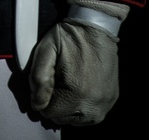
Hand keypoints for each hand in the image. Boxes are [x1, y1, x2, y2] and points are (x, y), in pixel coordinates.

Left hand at [27, 0, 125, 126]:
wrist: (96, 27)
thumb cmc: (69, 37)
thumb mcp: (46, 50)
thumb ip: (38, 79)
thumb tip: (37, 104)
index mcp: (76, 92)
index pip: (49, 113)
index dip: (43, 98)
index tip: (47, 83)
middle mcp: (93, 103)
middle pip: (63, 118)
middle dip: (56, 104)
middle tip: (57, 82)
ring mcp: (104, 103)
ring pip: (78, 120)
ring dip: (69, 108)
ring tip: (68, 86)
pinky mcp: (111, 100)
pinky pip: (92, 115)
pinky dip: (83, 107)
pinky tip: (79, 89)